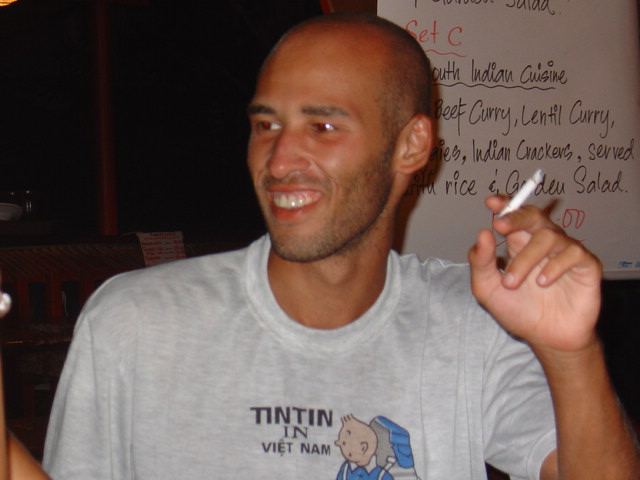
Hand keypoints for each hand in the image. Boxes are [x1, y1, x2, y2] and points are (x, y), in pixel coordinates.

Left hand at [468, 195, 601, 353]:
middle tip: (500, 225)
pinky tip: (543, 283)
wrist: (545, 338)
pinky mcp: (586, 265)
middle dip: (516, 217)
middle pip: (533, 215)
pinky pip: (573, 253)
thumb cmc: (518, 310)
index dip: (505, 205)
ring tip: (513, 283)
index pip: (513, 216)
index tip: (491, 202)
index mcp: (518, 243)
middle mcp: (542, 242)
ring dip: (526, 259)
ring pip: (549, 236)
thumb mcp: (488, 289)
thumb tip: (482, 233)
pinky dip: (554, 266)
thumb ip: (481, 263)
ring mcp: (565, 252)